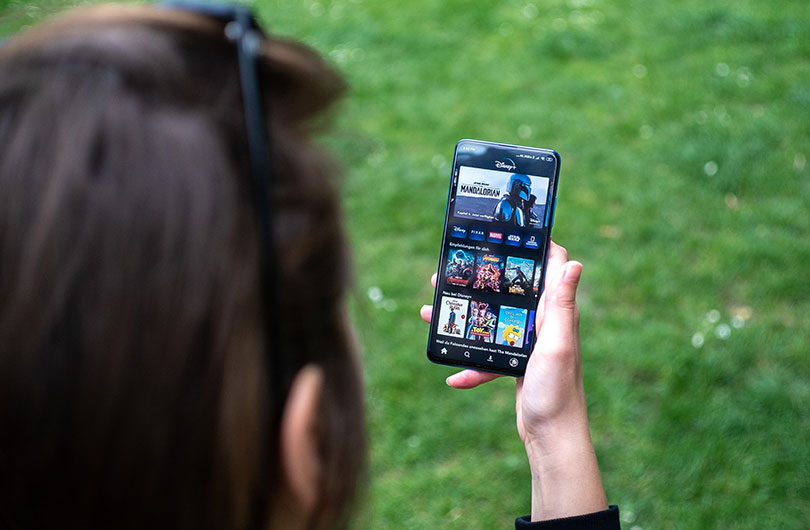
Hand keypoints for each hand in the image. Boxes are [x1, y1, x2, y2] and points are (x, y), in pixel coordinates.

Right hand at [420, 241, 607, 520]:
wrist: (552, 438)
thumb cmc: (558, 392)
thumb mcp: (557, 345)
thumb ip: (562, 306)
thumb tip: (574, 263)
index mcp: (555, 313)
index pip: (550, 267)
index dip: (533, 246)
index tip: (506, 231)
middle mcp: (543, 324)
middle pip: (509, 292)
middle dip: (480, 281)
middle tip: (450, 272)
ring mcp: (527, 344)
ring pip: (491, 322)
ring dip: (463, 319)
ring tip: (431, 313)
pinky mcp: (516, 365)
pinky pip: (487, 358)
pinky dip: (471, 367)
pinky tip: (453, 377)